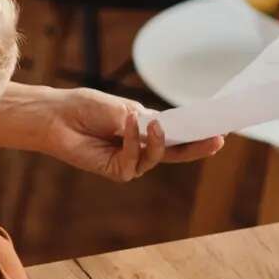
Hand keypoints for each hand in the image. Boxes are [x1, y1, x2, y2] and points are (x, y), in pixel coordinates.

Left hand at [38, 87, 224, 181]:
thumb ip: (144, 122)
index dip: (199, 132)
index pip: (180, 134)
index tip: (221, 127)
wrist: (58, 117)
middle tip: (217, 139)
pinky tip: (127, 124)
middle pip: (177, 152)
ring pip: (157, 158)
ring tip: (154, 125)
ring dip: (157, 141)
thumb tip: (163, 129)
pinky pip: (134, 160)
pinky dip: (132, 141)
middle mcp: (142, 147)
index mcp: (148, 129)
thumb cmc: (87, 108)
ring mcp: (131, 161)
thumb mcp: (123, 109)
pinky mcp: (117, 171)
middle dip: (198, 147)